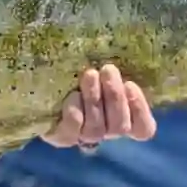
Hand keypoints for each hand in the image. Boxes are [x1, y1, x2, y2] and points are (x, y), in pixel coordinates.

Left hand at [41, 64, 155, 149]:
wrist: (43, 85)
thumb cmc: (80, 72)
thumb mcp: (102, 71)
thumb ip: (115, 71)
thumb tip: (131, 49)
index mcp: (122, 118)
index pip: (143, 129)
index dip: (141, 111)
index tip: (131, 85)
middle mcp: (106, 131)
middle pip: (120, 126)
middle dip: (115, 97)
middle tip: (108, 70)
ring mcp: (83, 137)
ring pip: (97, 128)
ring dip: (95, 99)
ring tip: (90, 74)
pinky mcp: (61, 137)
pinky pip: (72, 130)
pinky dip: (75, 112)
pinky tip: (73, 94)